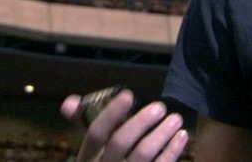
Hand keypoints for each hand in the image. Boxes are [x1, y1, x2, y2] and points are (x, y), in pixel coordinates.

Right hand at [61, 90, 188, 161]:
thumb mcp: (92, 150)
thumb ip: (84, 123)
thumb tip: (70, 103)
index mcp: (88, 157)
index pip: (95, 132)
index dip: (111, 113)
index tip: (128, 95)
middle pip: (120, 142)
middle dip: (141, 121)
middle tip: (160, 107)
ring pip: (143, 154)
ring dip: (161, 134)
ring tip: (176, 119)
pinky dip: (172, 151)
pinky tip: (181, 137)